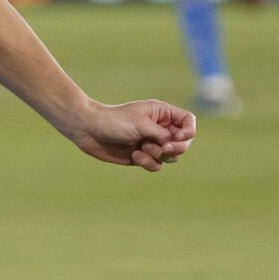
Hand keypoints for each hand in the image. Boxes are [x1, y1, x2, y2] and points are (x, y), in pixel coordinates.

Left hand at [66, 99, 195, 171]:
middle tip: (163, 147)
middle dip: (175, 147)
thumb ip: (163, 135)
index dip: (189, 131)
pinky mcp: (143, 157)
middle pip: (184, 143)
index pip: (188, 121)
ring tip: (142, 148)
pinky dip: (148, 163)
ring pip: (171, 157)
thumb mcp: (142, 125)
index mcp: (162, 113)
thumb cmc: (114, 121)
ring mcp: (152, 143)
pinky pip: (156, 165)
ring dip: (159, 155)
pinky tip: (134, 156)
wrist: (89, 131)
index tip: (179, 137)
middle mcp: (160, 128)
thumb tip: (177, 145)